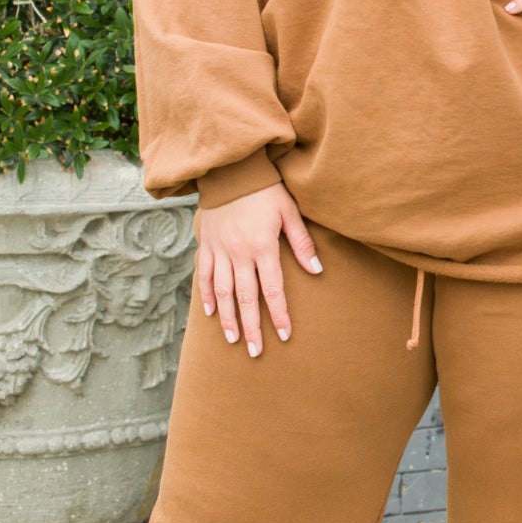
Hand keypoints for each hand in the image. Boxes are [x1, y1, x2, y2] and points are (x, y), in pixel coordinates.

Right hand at [196, 183, 322, 356]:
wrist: (231, 170)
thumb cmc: (266, 190)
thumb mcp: (289, 212)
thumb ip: (302, 243)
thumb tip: (317, 271)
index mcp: (262, 246)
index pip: (272, 289)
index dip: (279, 314)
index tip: (285, 335)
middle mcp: (239, 253)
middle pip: (246, 298)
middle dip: (252, 327)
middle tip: (255, 352)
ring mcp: (220, 250)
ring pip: (222, 292)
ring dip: (229, 318)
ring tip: (233, 340)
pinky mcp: (207, 245)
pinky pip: (204, 275)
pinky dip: (207, 296)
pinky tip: (212, 313)